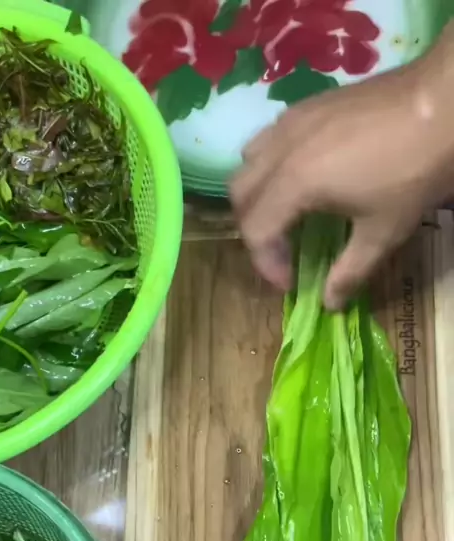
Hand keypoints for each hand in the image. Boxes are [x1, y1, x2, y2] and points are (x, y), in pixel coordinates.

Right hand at [232, 24, 453, 309]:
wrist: (443, 104)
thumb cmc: (412, 172)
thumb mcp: (383, 233)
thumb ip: (350, 272)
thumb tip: (329, 303)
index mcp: (295, 183)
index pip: (256, 231)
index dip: (267, 265)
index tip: (290, 282)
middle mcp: (282, 149)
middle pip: (240, 196)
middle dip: (254, 231)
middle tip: (284, 252)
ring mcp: (292, 121)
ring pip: (248, 161)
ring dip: (257, 194)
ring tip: (286, 213)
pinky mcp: (308, 106)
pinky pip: (269, 138)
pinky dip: (270, 165)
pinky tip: (304, 177)